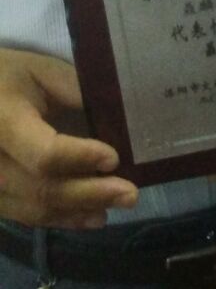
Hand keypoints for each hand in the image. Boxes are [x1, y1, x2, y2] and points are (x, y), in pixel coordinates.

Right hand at [0, 48, 137, 227]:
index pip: (43, 153)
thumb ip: (74, 89)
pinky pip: (26, 214)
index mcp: (3, 121)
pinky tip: (90, 215)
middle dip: (89, 193)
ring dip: (78, 211)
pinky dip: (60, 217)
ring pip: (34, 208)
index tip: (113, 158)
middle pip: (41, 188)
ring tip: (116, 206)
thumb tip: (118, 114)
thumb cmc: (7, 78)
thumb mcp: (39, 71)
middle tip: (130, 195)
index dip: (80, 158)